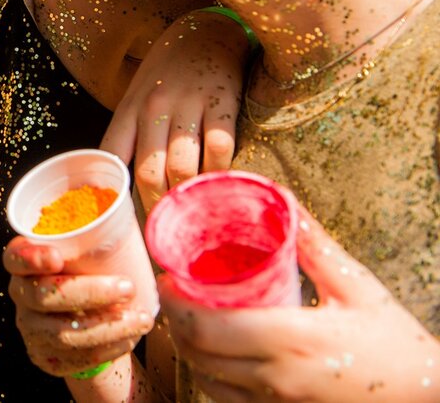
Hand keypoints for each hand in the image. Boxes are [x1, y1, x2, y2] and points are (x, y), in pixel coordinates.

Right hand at [3, 237, 152, 376]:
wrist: (86, 324)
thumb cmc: (89, 276)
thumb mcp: (87, 252)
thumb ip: (97, 232)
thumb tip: (131, 189)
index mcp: (25, 264)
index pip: (14, 257)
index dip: (31, 257)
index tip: (58, 256)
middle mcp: (22, 295)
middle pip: (43, 296)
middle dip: (90, 292)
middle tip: (128, 286)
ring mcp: (31, 328)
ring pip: (63, 332)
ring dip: (107, 326)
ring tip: (141, 319)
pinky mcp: (45, 356)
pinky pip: (76, 357)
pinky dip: (108, 348)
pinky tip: (130, 337)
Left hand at [102, 9, 245, 211]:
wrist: (207, 31)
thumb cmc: (167, 76)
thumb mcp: (137, 100)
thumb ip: (129, 138)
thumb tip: (120, 187)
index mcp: (128, 110)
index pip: (111, 158)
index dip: (113, 194)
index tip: (118, 222)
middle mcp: (154, 108)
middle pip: (148, 172)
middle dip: (155, 208)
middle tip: (164, 233)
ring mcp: (188, 106)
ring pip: (181, 167)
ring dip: (186, 199)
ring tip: (192, 222)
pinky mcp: (222, 104)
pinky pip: (218, 149)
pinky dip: (219, 175)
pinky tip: (221, 190)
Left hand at [162, 207, 439, 402]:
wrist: (428, 399)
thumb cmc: (395, 343)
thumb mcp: (357, 287)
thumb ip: (314, 245)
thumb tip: (283, 199)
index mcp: (292, 341)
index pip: (208, 327)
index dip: (177, 303)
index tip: (167, 277)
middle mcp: (278, 379)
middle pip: (199, 353)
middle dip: (177, 322)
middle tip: (174, 292)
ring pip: (208, 380)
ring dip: (189, 349)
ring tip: (188, 318)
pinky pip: (227, 400)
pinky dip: (210, 375)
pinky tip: (214, 353)